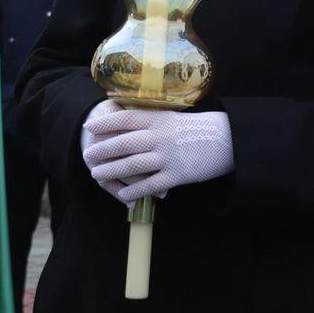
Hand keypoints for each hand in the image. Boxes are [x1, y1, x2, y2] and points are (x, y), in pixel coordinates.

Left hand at [82, 106, 233, 205]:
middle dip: (102, 150)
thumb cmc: (196, 128)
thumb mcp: (172, 118)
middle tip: (88, 156)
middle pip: (122, 143)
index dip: (104, 123)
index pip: (124, 118)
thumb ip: (150, 121)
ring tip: (97, 174)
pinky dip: (133, 191)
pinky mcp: (176, 175)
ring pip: (131, 165)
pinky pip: (149, 185)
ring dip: (110, 171)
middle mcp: (159, 136)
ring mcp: (167, 156)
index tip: (89, 127)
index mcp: (158, 119)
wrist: (225, 140)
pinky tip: (123, 195)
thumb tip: (124, 124)